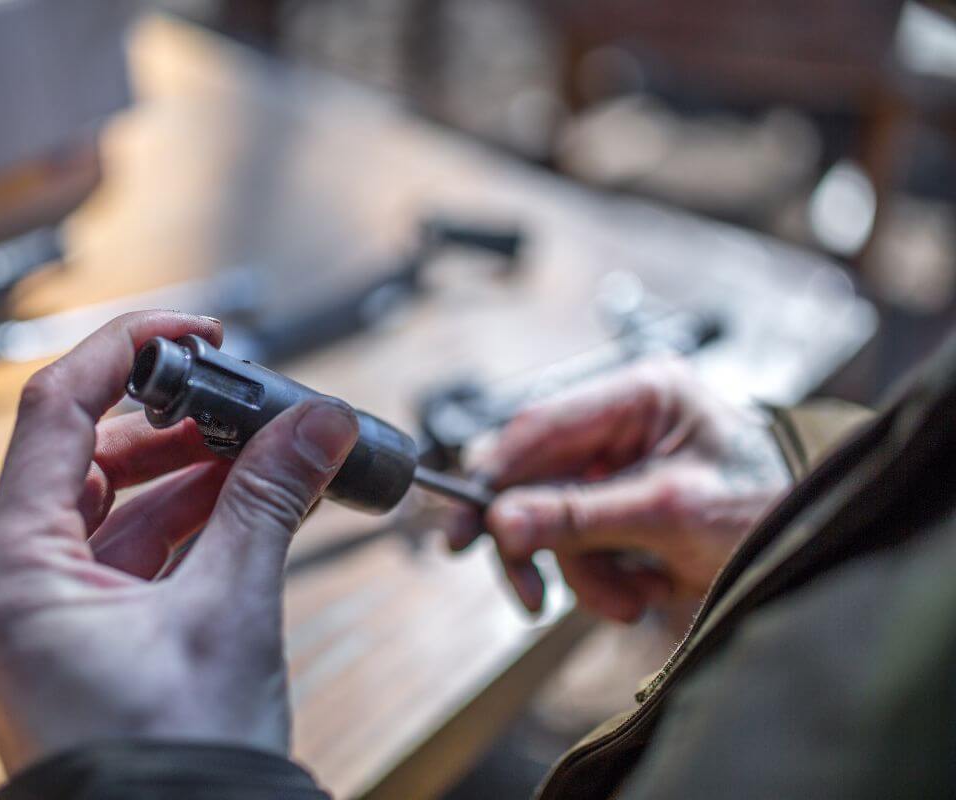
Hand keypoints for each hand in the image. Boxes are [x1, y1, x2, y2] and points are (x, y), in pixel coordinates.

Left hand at [0, 311, 358, 773]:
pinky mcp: (85, 641)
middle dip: (171, 423)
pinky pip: (129, 556)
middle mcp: (15, 588)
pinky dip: (184, 524)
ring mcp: (48, 617)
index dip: (127, 354)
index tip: (192, 333)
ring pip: (113, 508)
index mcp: (15, 570)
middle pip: (87, 457)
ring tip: (257, 452)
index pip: (56, 411)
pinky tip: (239, 503)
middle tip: (239, 400)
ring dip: (186, 474)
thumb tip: (314, 427)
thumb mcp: (228, 612)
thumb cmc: (168, 768)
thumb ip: (270, 501)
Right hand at [450, 356, 789, 621]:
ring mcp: (622, 466)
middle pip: (537, 480)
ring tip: (635, 597)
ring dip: (586, 572)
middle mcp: (622, 424)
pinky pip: (584, 546)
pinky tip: (649, 588)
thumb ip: (579, 516)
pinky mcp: (626, 506)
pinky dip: (607, 579)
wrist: (824, 540)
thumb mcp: (670, 511)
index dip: (493, 477)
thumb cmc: (770, 502)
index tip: (464, 528)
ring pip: (556, 522)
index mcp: (637, 394)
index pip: (536, 427)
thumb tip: (500, 523)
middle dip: (542, 542)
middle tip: (529, 594)